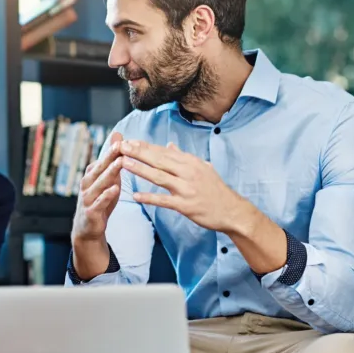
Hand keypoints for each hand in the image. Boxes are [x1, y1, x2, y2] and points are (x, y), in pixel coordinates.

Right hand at [71, 131, 124, 242]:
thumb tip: (118, 135)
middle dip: (110, 157)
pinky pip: (99, 202)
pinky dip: (106, 195)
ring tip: (120, 163)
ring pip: (99, 184)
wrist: (87, 228)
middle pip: (99, 168)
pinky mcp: (91, 212)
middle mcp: (86, 184)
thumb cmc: (99, 200)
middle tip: (120, 145)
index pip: (103, 161)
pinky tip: (115, 189)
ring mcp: (87, 198)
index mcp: (91, 175)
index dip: (112, 151)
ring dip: (109, 173)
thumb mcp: (107, 179)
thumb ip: (112, 159)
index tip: (123, 140)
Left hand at [119, 140, 248, 231]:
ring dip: (140, 169)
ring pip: (159, 177)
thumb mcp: (202, 168)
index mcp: (190, 162)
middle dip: (138, 152)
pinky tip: (136, 196)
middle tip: (121, 146)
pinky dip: (149, 198)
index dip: (145, 146)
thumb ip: (184, 157)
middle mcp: (188, 173)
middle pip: (159, 160)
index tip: (129, 141)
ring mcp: (187, 189)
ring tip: (123, 163)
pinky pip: (164, 201)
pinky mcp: (186, 206)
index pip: (163, 151)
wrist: (232, 211)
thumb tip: (170, 145)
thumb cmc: (215, 189)